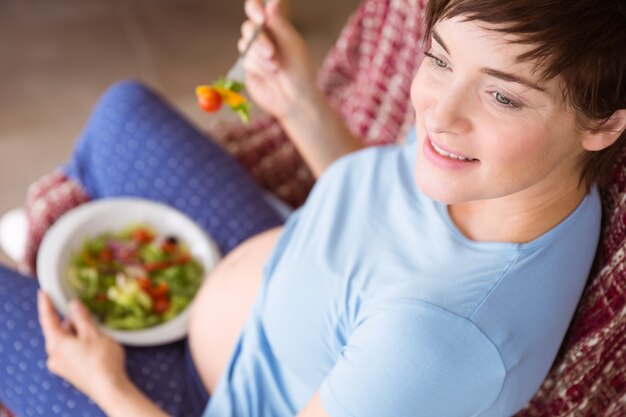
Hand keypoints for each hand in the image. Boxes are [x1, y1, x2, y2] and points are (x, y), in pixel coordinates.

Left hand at [37, 290, 127, 402]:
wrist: (109, 388)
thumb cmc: (101, 360)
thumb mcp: (93, 333)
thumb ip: (81, 318)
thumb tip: (73, 305)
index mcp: (56, 343)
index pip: (47, 319)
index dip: (46, 304)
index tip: (43, 292)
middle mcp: (54, 355)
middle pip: (58, 331)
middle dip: (71, 321)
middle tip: (86, 314)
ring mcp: (61, 365)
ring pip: (66, 342)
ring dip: (77, 333)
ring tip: (95, 332)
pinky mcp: (70, 372)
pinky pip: (70, 352)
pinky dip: (79, 344)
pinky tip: (93, 345)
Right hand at [239, 0, 320, 121]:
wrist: (296, 99)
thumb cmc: (300, 71)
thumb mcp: (292, 45)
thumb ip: (279, 23)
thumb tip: (273, 1)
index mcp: (275, 27)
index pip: (257, 9)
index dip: (255, 9)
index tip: (262, 17)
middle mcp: (262, 37)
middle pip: (248, 27)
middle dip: (259, 41)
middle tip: (271, 53)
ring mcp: (253, 52)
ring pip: (245, 45)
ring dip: (261, 57)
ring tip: (276, 69)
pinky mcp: (248, 67)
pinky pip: (246, 60)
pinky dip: (259, 67)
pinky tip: (271, 74)